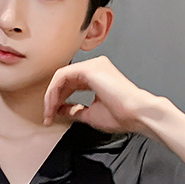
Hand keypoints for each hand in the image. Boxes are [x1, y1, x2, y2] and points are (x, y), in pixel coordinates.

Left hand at [42, 56, 162, 133]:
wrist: (137, 114)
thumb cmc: (122, 115)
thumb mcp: (90, 114)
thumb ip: (74, 110)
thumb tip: (58, 109)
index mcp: (97, 77)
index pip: (70, 85)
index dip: (58, 101)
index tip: (52, 117)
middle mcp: (94, 68)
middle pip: (63, 80)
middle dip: (52, 99)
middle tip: (47, 116)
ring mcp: (92, 66)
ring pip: (61, 77)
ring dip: (51, 96)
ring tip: (49, 113)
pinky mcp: (89, 68)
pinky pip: (62, 76)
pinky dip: (54, 91)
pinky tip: (53, 104)